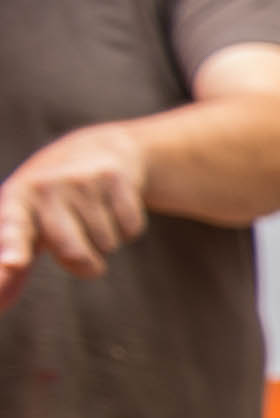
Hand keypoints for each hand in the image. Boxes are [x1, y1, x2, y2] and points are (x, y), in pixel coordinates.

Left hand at [0, 124, 148, 310]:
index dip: (12, 251)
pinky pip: (130, 230)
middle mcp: (43, 188)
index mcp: (15, 202)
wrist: (98, 150)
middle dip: (86, 265)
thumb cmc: (53, 200)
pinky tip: (114, 206)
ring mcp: (79, 180)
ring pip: (106, 244)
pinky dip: (127, 228)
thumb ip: (13, 267)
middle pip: (75, 254)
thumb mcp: (27, 224)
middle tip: (82, 252)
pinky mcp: (114, 178)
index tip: (11, 265)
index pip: (13, 231)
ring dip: (106, 242)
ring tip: (95, 216)